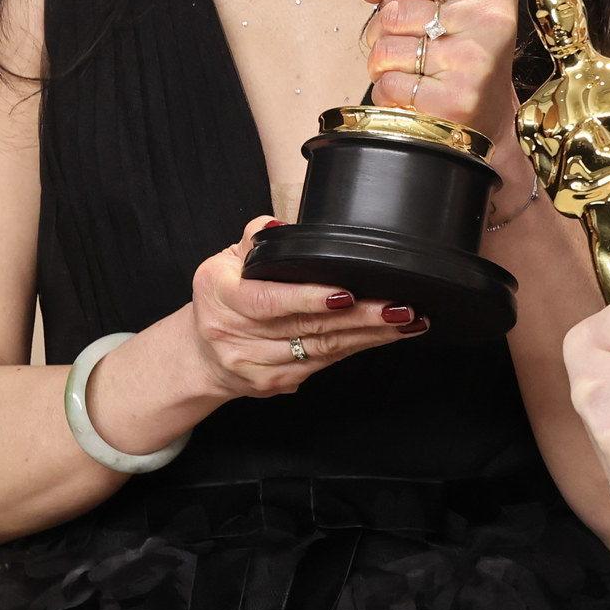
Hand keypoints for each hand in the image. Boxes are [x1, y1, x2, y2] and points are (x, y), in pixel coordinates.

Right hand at [186, 216, 425, 400]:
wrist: (202, 354)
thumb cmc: (224, 298)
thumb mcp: (228, 261)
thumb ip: (256, 238)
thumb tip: (283, 226)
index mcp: (221, 294)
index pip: (268, 300)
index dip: (309, 298)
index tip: (346, 294)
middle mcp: (234, 333)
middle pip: (306, 326)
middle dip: (360, 317)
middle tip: (398, 307)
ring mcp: (255, 363)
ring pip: (323, 349)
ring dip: (370, 335)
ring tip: (407, 320)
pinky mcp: (276, 382)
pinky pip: (325, 363)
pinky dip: (359, 347)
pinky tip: (386, 336)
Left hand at [360, 0, 521, 138]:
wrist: (486, 116)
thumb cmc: (462, 57)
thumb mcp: (446, 5)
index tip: (409, 13)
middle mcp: (489, 22)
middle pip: (394, 12)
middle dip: (383, 33)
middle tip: (405, 48)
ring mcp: (473, 62)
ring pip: (385, 49)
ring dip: (382, 65)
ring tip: (408, 71)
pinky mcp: (455, 100)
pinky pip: (390, 85)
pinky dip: (388, 93)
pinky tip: (412, 94)